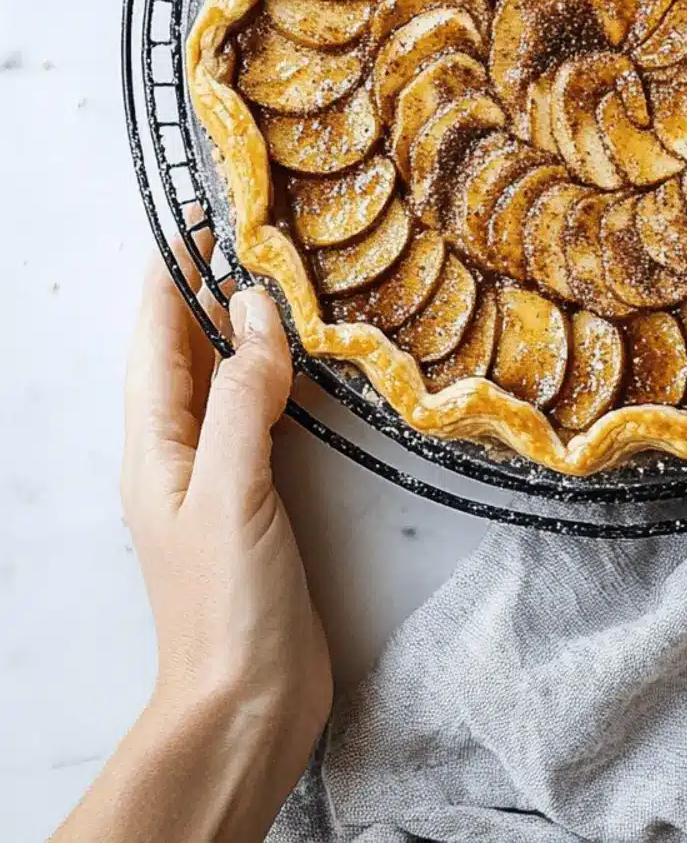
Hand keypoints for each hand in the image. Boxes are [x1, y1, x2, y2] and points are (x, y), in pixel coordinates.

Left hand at [55, 237, 331, 841]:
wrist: (247, 706)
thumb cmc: (227, 607)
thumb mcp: (231, 493)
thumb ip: (244, 399)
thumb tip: (258, 310)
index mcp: (155, 442)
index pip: (158, 331)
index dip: (176, 266)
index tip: (206, 207)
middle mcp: (180, 447)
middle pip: (187, 343)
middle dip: (213, 280)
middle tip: (261, 222)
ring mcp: (218, 470)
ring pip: (226, 372)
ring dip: (246, 320)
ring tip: (285, 268)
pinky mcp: (257, 491)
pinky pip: (261, 407)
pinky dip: (278, 367)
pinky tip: (305, 353)